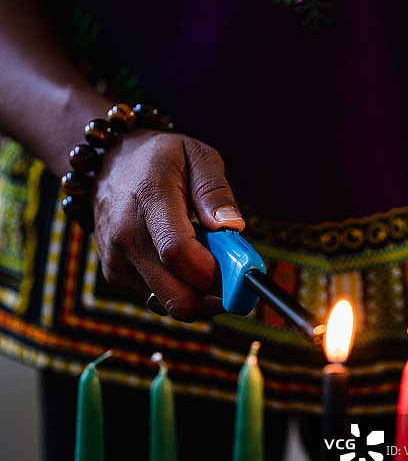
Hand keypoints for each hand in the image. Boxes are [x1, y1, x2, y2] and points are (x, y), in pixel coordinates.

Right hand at [92, 129, 244, 320]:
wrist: (108, 165)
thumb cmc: (159, 159)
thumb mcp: (196, 155)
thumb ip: (215, 191)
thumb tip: (232, 227)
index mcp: (149, 199)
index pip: (180, 254)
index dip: (218, 273)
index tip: (245, 273)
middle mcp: (126, 237)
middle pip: (178, 297)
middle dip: (217, 296)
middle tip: (236, 275)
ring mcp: (117, 261)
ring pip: (173, 304)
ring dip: (200, 291)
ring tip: (204, 254)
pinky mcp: (115, 277)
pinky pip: (160, 300)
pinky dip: (181, 288)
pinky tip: (182, 259)